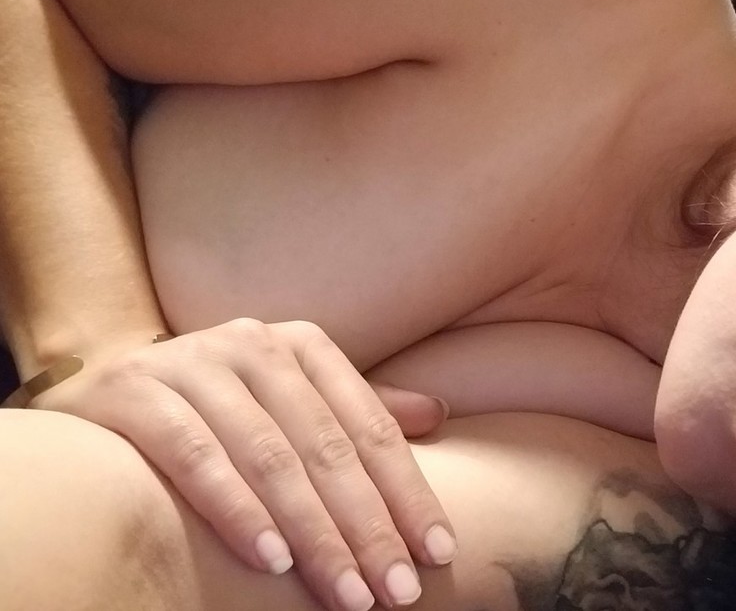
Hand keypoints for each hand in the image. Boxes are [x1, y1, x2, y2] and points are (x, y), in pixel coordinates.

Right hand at [28, 318, 455, 610]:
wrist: (101, 393)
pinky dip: (237, 508)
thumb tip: (437, 415)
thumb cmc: (216, 410)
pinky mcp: (136, 391)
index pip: (370, 427)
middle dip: (369, 526)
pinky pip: (196, 456)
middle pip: (328, 446)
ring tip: (348, 591)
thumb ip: (355, 412)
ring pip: (271, 456)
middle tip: (397, 591)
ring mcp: (193, 362)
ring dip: (314, 531)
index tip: (439, 553)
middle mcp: (254, 344)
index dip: (408, 492)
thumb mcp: (289, 404)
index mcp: (302, 346)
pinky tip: (270, 559)